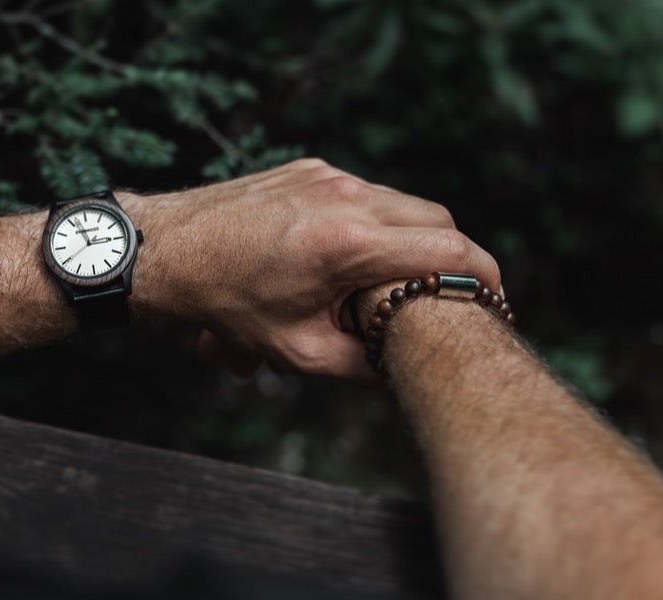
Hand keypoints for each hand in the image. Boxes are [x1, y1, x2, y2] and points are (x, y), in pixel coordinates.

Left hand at [123, 158, 500, 384]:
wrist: (167, 248)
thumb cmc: (225, 302)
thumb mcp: (298, 350)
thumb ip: (363, 363)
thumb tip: (403, 368)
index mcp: (349, 244)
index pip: (448, 252)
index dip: (484, 279)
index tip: (495, 301)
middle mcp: (347, 199)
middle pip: (437, 221)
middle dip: (450, 260)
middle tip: (447, 296)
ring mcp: (329, 177)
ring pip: (403, 204)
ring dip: (409, 241)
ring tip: (386, 282)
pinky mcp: (311, 169)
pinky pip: (365, 193)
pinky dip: (372, 224)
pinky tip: (346, 259)